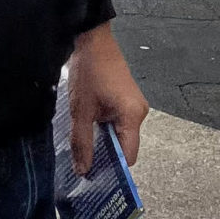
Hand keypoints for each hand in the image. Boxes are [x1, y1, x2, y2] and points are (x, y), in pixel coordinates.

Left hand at [67, 22, 148, 175]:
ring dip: (103, 143)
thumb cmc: (89, 70)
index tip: (95, 180)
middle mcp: (139, 113)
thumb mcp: (81, 109)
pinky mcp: (126, 100)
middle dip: (106, 158)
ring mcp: (134, 106)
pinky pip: (118, 123)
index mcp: (132, 115)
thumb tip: (83, 171)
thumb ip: (82, 142)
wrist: (92, 38)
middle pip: (124, 147)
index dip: (112, 169)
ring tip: (84, 153)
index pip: (127, 156)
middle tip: (85, 170)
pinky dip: (105, 130)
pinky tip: (88, 133)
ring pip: (120, 136)